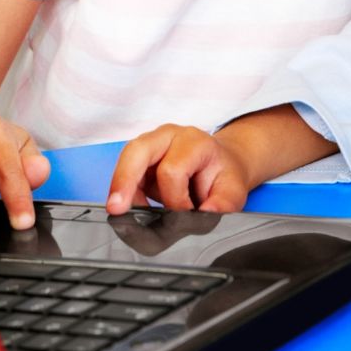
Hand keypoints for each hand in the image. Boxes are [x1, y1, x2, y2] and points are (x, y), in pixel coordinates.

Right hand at [107, 124, 250, 215]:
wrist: (221, 164)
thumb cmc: (223, 176)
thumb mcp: (234, 191)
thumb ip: (224, 203)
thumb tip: (207, 212)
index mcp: (194, 142)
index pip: (172, 170)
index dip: (174, 199)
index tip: (184, 214)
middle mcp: (169, 136)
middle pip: (138, 150)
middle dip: (124, 180)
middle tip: (116, 208)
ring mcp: (152, 143)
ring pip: (126, 158)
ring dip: (120, 188)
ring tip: (122, 213)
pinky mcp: (141, 157)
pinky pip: (124, 170)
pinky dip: (124, 191)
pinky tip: (131, 207)